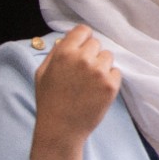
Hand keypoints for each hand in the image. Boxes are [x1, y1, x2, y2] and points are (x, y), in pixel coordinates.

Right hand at [29, 25, 122, 159]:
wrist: (61, 129)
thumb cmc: (49, 100)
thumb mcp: (42, 72)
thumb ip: (56, 52)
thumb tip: (69, 38)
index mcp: (64, 53)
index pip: (83, 30)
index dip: (82, 39)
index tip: (81, 47)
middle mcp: (83, 59)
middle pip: (96, 43)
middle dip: (90, 54)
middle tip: (82, 71)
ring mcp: (99, 72)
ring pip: (108, 56)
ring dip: (101, 65)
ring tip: (88, 82)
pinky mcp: (111, 85)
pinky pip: (116, 72)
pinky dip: (109, 79)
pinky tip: (96, 90)